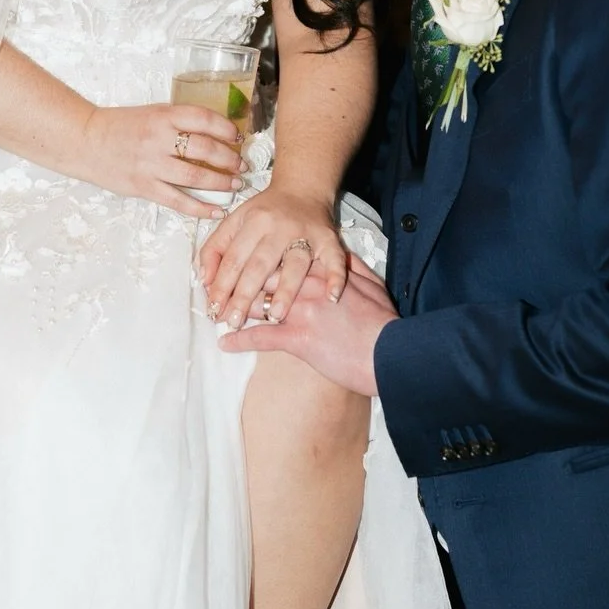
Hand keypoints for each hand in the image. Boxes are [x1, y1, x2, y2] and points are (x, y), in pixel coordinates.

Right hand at [67, 103, 241, 218]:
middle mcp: (158, 139)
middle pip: (205, 148)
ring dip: (221, 182)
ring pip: (195, 175)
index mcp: (162, 116)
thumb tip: (214, 133)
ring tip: (235, 185)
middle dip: (229, 158)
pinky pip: (178, 200)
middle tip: (242, 165)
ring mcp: (151, 164)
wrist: (85, 141)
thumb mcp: (152, 113)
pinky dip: (200, 207)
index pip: (203, 119)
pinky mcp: (144, 186)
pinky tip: (216, 210)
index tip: (238, 136)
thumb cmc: (120, 126)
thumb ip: (178, 122)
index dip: (226, 128)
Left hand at [198, 188, 346, 328]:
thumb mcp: (234, 222)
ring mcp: (306, 233)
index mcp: (253, 221)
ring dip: (286, 290)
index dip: (221, 285)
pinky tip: (332, 297)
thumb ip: (214, 249)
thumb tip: (204, 281)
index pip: (233, 258)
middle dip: (245, 295)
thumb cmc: (265, 212)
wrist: (303, 188)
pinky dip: (336, 277)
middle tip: (234, 321)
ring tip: (275, 315)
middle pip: (259, 264)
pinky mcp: (329, 239)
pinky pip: (335, 259)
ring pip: (295, 264)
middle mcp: (279, 227)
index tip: (214, 310)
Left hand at [218, 256, 396, 394]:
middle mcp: (306, 285)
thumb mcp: (371, 284)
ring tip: (217, 313)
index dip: (261, 261)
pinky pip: (260, 338)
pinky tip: (225, 342)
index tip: (247, 263)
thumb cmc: (382, 321)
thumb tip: (339, 257)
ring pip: (256, 304)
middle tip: (221, 287)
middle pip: (263, 277)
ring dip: (234, 309)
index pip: (282, 258)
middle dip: (240, 282)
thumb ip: (350, 267)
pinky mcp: (297, 338)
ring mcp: (299, 311)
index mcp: (321, 270)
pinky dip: (239, 341)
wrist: (391, 352)